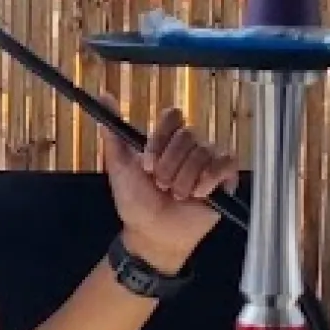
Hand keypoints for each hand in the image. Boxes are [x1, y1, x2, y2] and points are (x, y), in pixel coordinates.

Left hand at [99, 99, 238, 266]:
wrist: (151, 233)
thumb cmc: (136, 202)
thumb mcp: (119, 167)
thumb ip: (113, 134)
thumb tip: (104, 96)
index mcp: (166, 140)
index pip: (173, 117)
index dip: (160, 140)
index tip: (147, 164)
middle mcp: (189, 146)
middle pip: (187, 135)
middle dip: (169, 166)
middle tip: (161, 186)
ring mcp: (208, 161)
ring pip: (203, 152)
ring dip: (184, 179)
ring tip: (176, 196)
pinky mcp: (225, 178)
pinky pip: (225, 163)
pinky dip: (209, 178)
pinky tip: (198, 194)